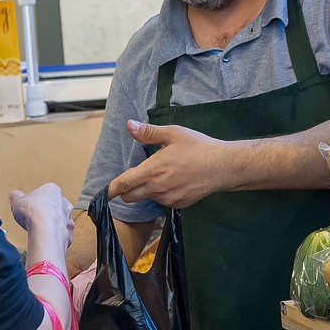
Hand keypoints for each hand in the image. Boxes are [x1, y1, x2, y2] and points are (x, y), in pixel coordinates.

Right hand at [10, 183, 74, 246]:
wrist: (45, 229)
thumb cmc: (34, 212)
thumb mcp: (17, 201)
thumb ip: (16, 197)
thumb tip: (14, 194)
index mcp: (53, 190)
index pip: (44, 194)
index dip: (34, 201)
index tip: (28, 207)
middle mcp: (64, 202)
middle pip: (53, 206)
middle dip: (44, 212)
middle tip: (33, 218)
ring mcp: (68, 217)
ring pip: (59, 220)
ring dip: (50, 224)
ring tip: (38, 229)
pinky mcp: (69, 232)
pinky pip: (61, 234)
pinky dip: (54, 236)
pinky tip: (45, 238)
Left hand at [108, 121, 230, 207]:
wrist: (224, 166)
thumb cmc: (199, 147)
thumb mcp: (173, 134)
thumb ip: (148, 132)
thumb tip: (129, 125)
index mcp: (153, 171)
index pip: (123, 184)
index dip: (111, 188)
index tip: (105, 190)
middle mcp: (158, 189)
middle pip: (129, 197)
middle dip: (127, 189)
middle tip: (136, 175)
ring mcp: (169, 199)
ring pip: (147, 198)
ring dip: (147, 190)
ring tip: (163, 174)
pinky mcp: (179, 204)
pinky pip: (163, 202)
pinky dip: (162, 193)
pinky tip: (175, 181)